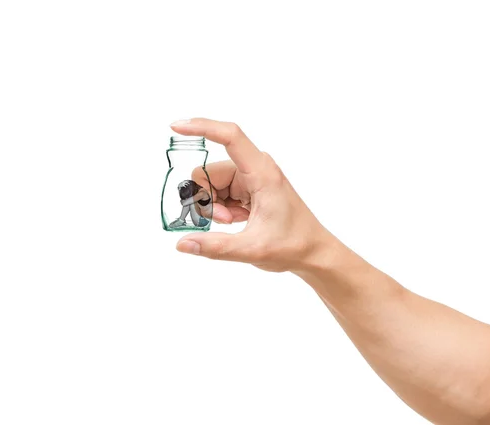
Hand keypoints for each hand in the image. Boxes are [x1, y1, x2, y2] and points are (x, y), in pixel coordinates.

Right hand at [170, 118, 332, 272]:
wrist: (312, 251)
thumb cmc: (292, 245)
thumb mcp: (251, 249)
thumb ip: (215, 246)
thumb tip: (182, 243)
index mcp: (262, 173)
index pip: (230, 136)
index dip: (202, 127)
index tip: (176, 127)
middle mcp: (255, 168)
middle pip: (209, 171)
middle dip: (207, 199)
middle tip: (226, 221)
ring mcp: (250, 177)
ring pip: (211, 183)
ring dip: (214, 206)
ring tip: (235, 223)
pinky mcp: (247, 187)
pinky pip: (219, 191)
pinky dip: (220, 208)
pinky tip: (237, 221)